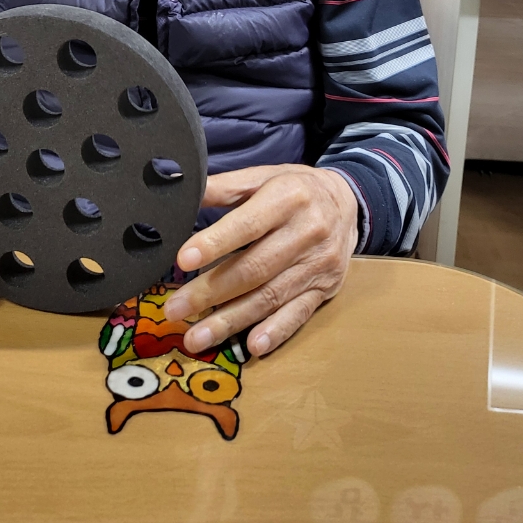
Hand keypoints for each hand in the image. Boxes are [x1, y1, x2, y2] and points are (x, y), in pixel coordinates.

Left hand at [163, 164, 358, 357]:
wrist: (348, 203)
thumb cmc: (294, 188)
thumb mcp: (262, 176)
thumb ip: (224, 187)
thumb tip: (183, 193)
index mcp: (287, 197)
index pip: (248, 225)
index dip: (215, 243)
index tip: (183, 260)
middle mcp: (307, 232)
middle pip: (255, 268)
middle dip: (211, 292)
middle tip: (175, 309)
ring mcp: (318, 265)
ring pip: (271, 297)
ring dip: (231, 320)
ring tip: (196, 337)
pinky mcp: (325, 289)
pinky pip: (299, 314)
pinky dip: (276, 332)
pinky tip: (252, 346)